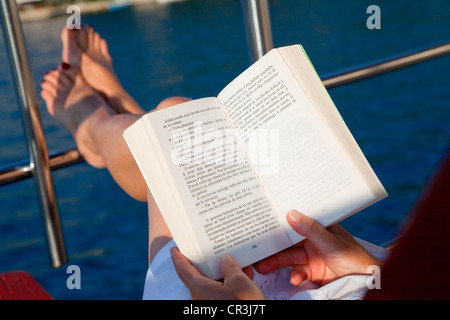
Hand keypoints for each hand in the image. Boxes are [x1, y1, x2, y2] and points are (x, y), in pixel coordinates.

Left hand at [171, 247, 264, 299]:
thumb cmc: (242, 306)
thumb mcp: (239, 282)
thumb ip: (230, 268)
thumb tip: (225, 260)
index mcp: (200, 290)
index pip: (183, 271)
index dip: (178, 258)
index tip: (175, 250)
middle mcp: (201, 299)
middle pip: (199, 276)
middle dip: (208, 263)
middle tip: (210, 251)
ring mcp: (210, 305)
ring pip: (214, 284)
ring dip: (224, 273)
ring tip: (237, 264)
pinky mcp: (220, 308)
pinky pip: (222, 293)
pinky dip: (230, 284)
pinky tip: (244, 277)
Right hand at [255, 210, 382, 285]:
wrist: (365, 280)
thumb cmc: (353, 255)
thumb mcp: (330, 240)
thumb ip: (310, 229)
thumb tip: (291, 214)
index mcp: (317, 227)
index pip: (295, 222)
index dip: (279, 222)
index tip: (262, 223)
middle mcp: (311, 240)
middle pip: (287, 241)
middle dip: (272, 246)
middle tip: (256, 249)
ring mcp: (310, 256)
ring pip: (288, 257)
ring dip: (276, 262)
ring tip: (263, 267)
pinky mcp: (311, 272)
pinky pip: (297, 272)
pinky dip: (294, 275)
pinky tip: (295, 279)